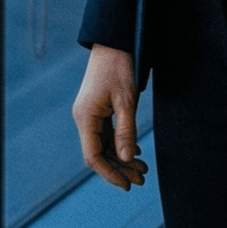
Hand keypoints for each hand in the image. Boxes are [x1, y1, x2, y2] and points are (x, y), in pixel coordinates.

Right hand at [71, 45, 147, 189]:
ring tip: (142, 169)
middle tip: (142, 180)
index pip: (93, 156)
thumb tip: (125, 159)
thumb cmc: (119, 67)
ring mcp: (89, 114)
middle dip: (119, 169)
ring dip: (121, 158)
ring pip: (103, 145)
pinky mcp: (97, 110)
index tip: (127, 185)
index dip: (110, 173)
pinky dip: (120, 145)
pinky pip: (106, 134)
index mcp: (86, 117)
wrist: (113, 42)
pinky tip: (135, 152)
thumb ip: (126, 131)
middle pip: (99, 153)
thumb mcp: (127, 101)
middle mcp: (84, 118)